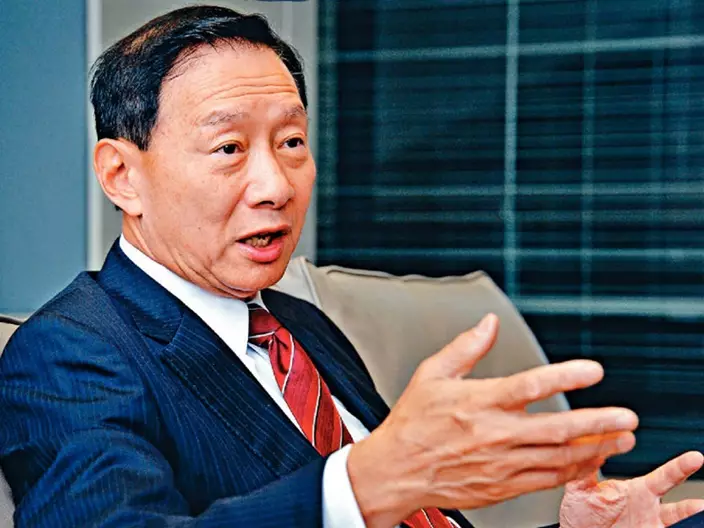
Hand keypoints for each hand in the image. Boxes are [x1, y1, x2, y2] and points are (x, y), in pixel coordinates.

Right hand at [347, 314, 638, 527]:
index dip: (565, 376)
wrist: (395, 471)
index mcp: (477, 402)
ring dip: (594, 448)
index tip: (594, 371)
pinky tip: (590, 461)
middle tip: (626, 416)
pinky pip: (547, 481)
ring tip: (621, 438)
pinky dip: (573, 472)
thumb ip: (465, 348)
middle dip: (597, 423)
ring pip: (558, 459)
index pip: (528, 386)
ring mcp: (500, 464)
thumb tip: (489, 324)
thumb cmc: (412, 423)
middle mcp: (492, 435)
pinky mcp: (501, 487)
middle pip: (555, 429)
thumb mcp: (431, 375)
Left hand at [560, 451, 703, 527]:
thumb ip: (586, 467)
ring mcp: (650, 525)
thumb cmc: (581, 514)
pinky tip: (688, 524)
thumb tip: (591, 444)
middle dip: (692, 497)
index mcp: (636, 491)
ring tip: (700, 510)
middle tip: (702, 474)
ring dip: (690, 517)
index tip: (696, 458)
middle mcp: (649, 509)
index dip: (679, 467)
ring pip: (677, 522)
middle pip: (678, 502)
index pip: (662, 477)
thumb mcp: (580, 487)